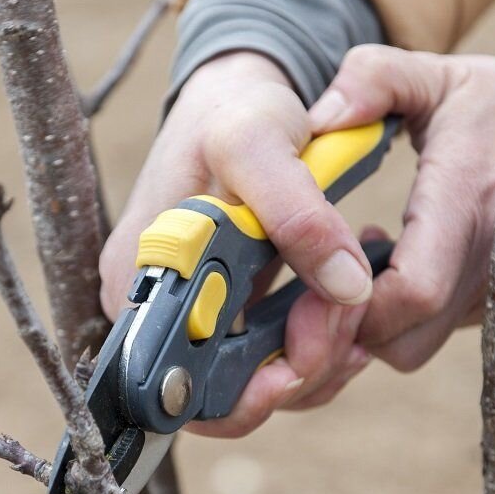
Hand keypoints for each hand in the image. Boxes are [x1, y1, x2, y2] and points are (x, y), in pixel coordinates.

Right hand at [100, 52, 375, 437]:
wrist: (239, 97)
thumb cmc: (232, 112)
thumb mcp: (258, 142)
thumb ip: (298, 213)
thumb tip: (346, 285)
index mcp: (142, 279)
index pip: (175, 384)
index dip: (240, 394)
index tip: (295, 368)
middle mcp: (158, 310)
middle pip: (220, 396)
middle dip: (294, 373)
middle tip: (345, 321)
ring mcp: (194, 314)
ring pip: (253, 384)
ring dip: (314, 359)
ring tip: (352, 306)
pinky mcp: (229, 312)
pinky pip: (269, 358)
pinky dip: (314, 346)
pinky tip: (344, 312)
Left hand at [309, 45, 494, 370]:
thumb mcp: (437, 75)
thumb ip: (374, 78)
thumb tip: (319, 119)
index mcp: (469, 203)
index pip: (414, 291)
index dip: (354, 302)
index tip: (318, 274)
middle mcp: (490, 263)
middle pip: (404, 343)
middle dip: (346, 327)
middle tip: (319, 278)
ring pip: (414, 349)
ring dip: (369, 324)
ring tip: (357, 264)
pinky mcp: (493, 308)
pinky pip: (431, 336)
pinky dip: (396, 320)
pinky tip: (388, 265)